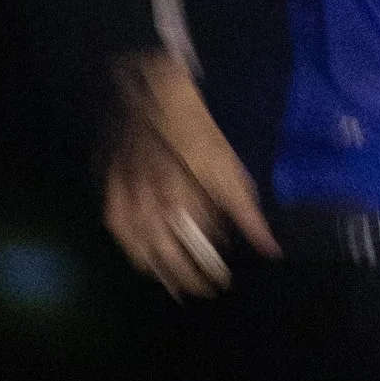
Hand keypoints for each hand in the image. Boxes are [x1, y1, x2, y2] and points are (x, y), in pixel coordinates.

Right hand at [100, 53, 281, 295]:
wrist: (150, 92)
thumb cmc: (196, 128)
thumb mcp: (229, 168)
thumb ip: (246, 213)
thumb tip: (269, 250)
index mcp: (180, 201)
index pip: (194, 253)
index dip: (207, 272)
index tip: (220, 283)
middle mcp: (149, 205)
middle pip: (166, 257)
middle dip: (185, 277)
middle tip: (201, 289)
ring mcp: (125, 197)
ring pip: (139, 249)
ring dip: (158, 270)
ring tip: (173, 283)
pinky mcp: (110, 187)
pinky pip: (117, 229)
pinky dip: (131, 249)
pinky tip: (143, 259)